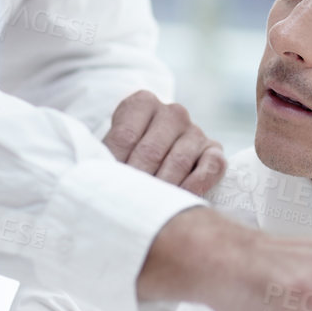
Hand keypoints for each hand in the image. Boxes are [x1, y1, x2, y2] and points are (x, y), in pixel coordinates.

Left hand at [102, 90, 224, 196]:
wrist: (157, 159)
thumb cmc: (128, 155)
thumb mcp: (113, 148)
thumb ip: (106, 157)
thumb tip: (97, 178)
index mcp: (142, 103)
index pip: (125, 136)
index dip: (115, 166)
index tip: (108, 188)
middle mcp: (172, 112)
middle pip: (150, 150)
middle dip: (138, 181)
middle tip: (128, 203)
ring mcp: (195, 130)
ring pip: (178, 161)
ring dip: (163, 187)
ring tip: (150, 207)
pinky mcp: (214, 150)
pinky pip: (211, 166)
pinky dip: (195, 185)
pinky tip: (181, 199)